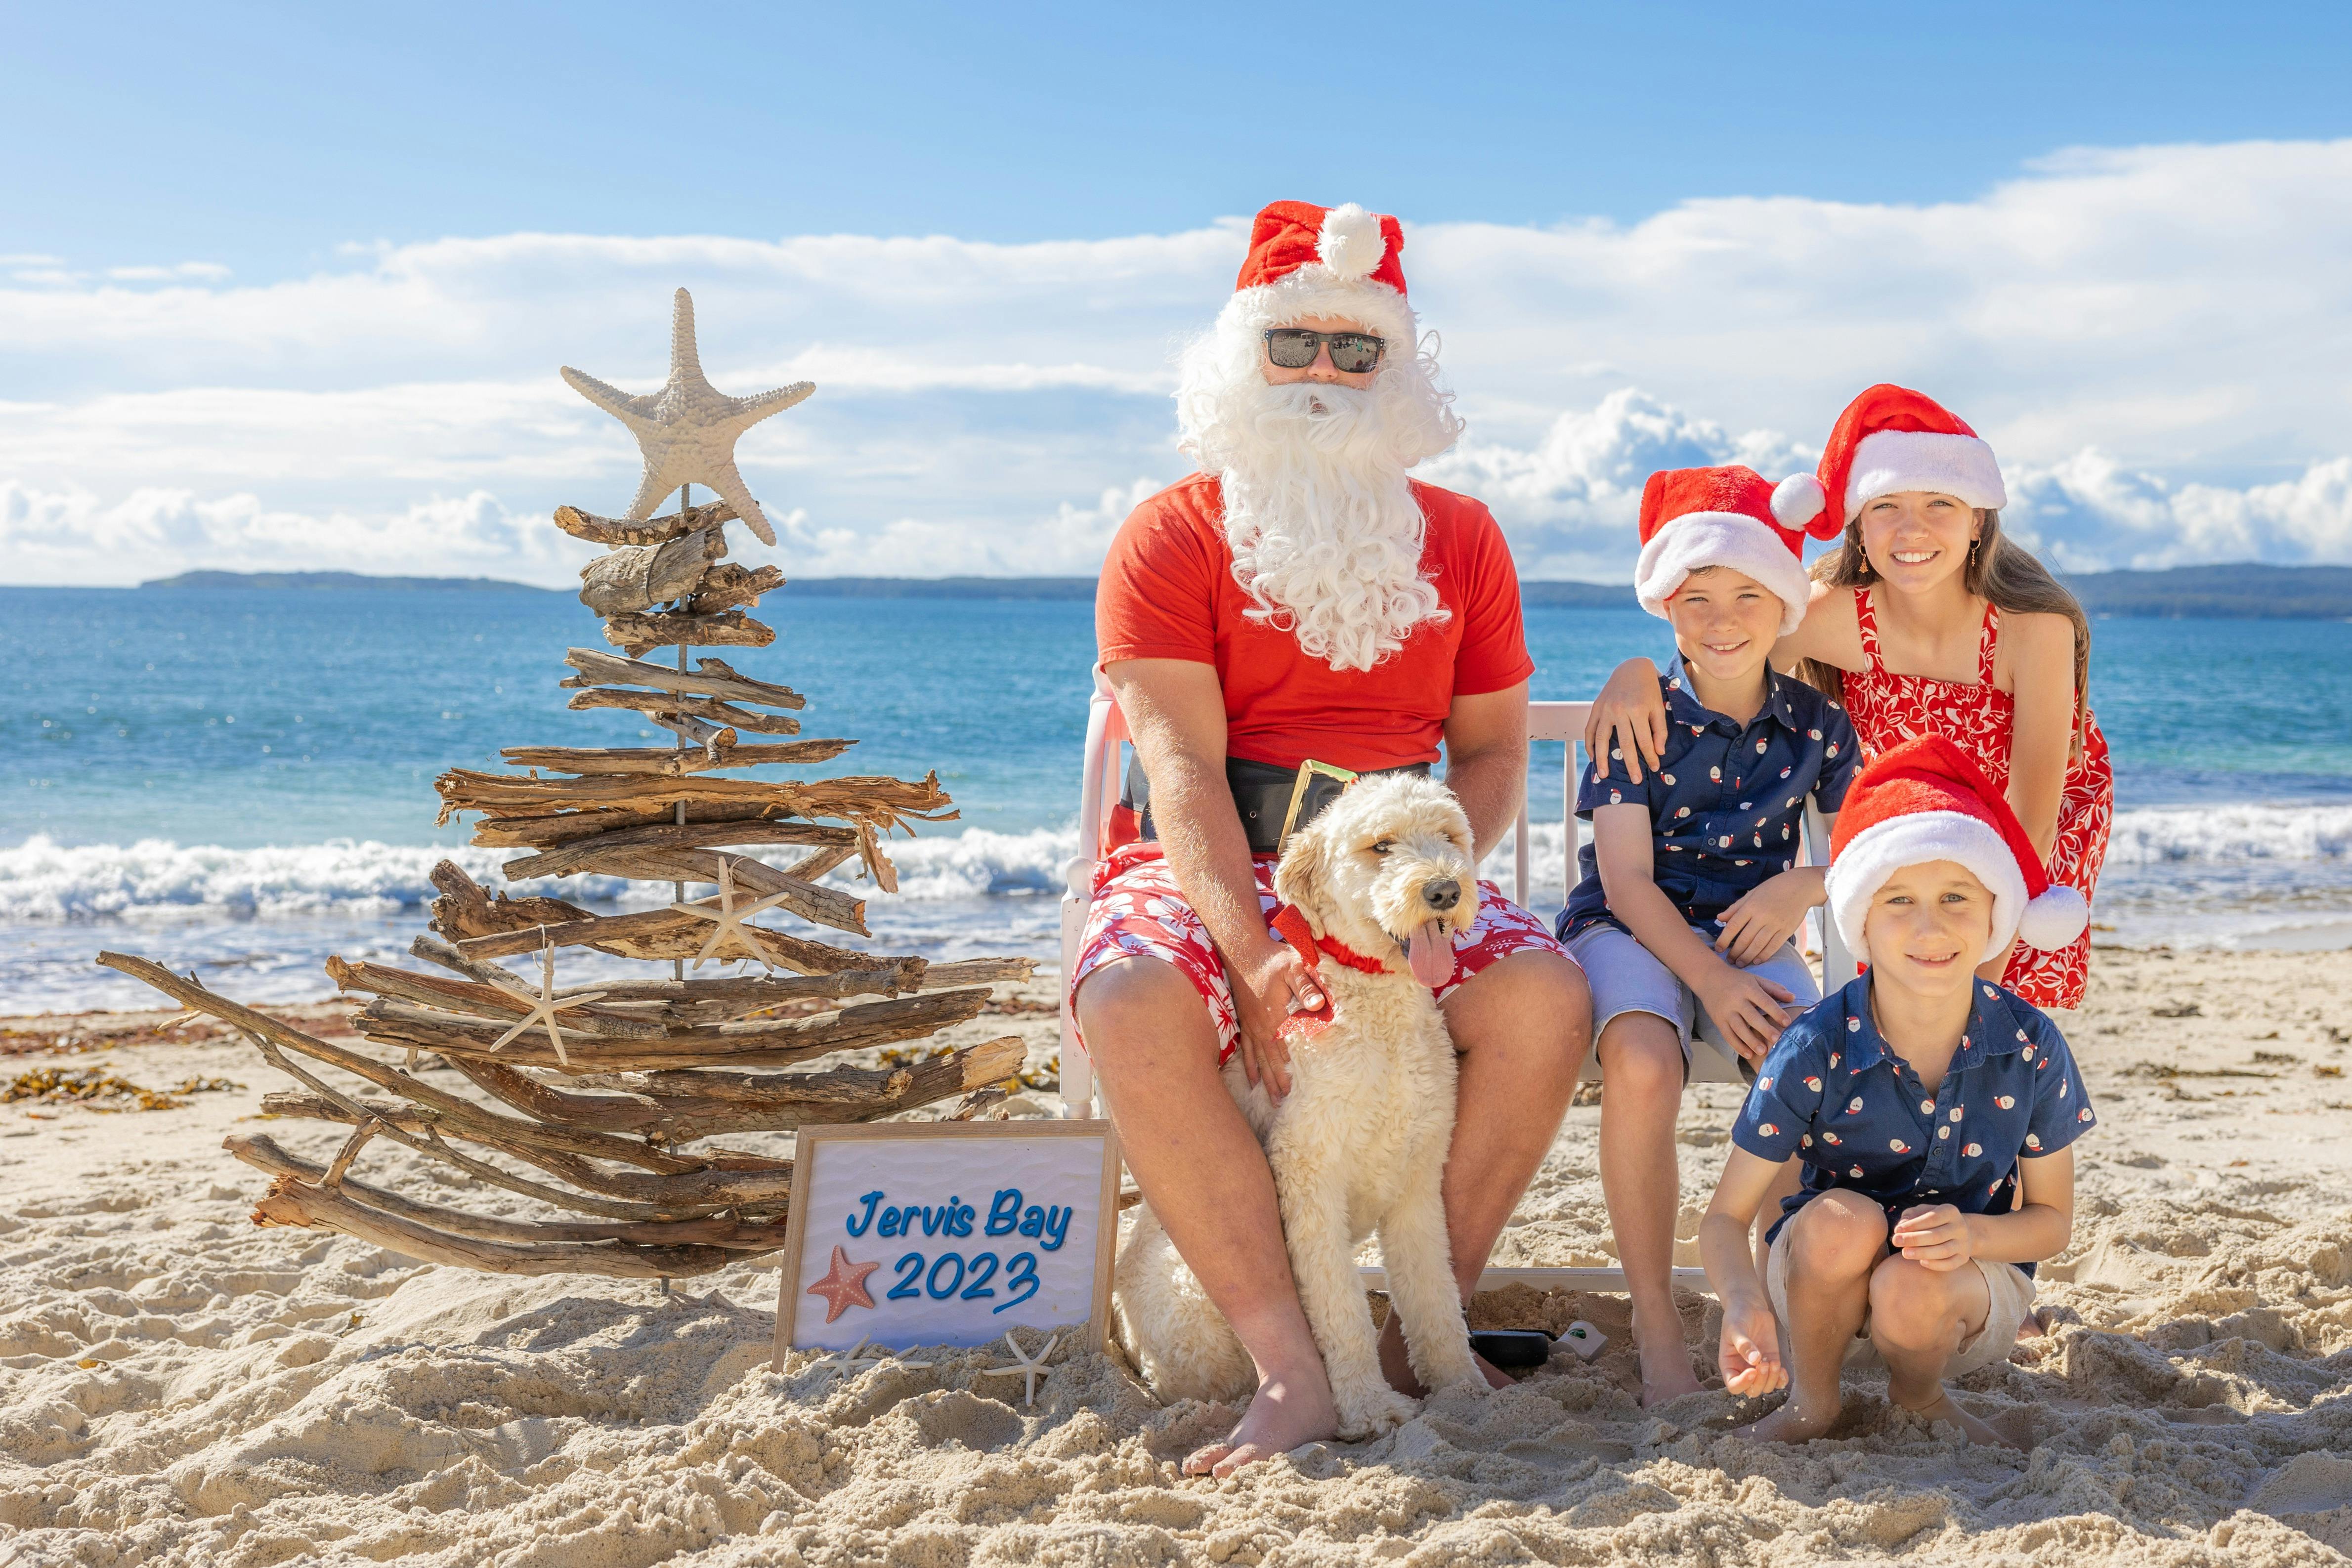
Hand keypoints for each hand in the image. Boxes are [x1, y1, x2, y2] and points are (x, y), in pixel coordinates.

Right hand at [1227, 938, 1324, 1099]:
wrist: (1243, 949)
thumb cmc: (1272, 958)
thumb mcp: (1294, 967)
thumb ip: (1307, 987)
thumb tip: (1320, 1006)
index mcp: (1272, 1017)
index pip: (1282, 1051)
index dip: (1286, 1071)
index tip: (1291, 1091)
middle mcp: (1259, 1026)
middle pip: (1268, 1060)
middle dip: (1274, 1082)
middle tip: (1279, 1102)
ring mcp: (1250, 1024)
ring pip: (1257, 1057)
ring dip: (1263, 1077)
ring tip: (1267, 1097)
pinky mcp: (1244, 1019)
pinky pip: (1245, 1047)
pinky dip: (1248, 1063)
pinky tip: (1250, 1077)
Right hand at [1580, 659, 1666, 785]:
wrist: (1631, 668)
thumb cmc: (1648, 689)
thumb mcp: (1658, 707)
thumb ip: (1659, 729)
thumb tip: (1658, 752)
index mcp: (1638, 709)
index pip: (1644, 740)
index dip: (1650, 756)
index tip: (1654, 768)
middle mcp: (1620, 710)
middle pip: (1624, 743)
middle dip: (1630, 764)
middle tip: (1635, 781)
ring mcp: (1605, 709)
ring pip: (1601, 739)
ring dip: (1602, 759)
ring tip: (1604, 775)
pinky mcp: (1596, 707)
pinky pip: (1590, 729)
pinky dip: (1589, 744)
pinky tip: (1593, 757)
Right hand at [1696, 966, 1799, 1061]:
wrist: (1708, 977)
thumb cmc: (1736, 980)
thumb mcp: (1755, 979)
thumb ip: (1774, 989)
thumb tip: (1793, 997)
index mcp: (1748, 988)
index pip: (1764, 1001)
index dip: (1776, 1012)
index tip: (1787, 1022)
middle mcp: (1736, 1000)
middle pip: (1751, 1016)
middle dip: (1765, 1029)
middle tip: (1777, 1040)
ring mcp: (1726, 1011)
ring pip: (1738, 1028)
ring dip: (1751, 1041)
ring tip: (1763, 1051)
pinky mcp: (1718, 1020)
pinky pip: (1727, 1035)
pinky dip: (1737, 1045)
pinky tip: (1748, 1054)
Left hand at [1714, 870, 1822, 966]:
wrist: (1800, 886)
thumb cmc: (1773, 889)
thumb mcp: (1752, 894)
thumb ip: (1736, 907)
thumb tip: (1719, 918)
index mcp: (1751, 906)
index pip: (1733, 926)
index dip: (1723, 939)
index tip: (1718, 949)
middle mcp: (1762, 916)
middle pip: (1745, 938)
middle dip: (1735, 952)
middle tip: (1729, 960)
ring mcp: (1775, 924)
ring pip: (1758, 945)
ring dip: (1747, 957)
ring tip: (1740, 963)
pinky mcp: (1787, 930)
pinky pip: (1773, 946)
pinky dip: (1764, 955)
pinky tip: (1756, 961)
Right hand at [1717, 1297, 1785, 1396]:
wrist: (1750, 1307)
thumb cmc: (1737, 1316)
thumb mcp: (1735, 1328)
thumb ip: (1743, 1344)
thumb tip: (1754, 1360)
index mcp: (1729, 1365)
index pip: (1733, 1386)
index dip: (1743, 1384)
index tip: (1752, 1370)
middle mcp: (1743, 1370)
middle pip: (1752, 1391)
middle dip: (1760, 1381)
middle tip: (1763, 1364)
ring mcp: (1758, 1368)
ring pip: (1766, 1387)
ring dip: (1772, 1379)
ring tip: (1773, 1361)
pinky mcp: (1771, 1362)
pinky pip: (1778, 1380)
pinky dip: (1782, 1379)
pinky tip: (1782, 1369)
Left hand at [1891, 1205, 1975, 1271]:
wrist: (1959, 1232)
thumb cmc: (1933, 1220)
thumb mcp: (1922, 1211)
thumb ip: (1910, 1216)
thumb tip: (1900, 1227)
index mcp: (1950, 1211)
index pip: (1932, 1218)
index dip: (1914, 1224)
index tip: (1897, 1230)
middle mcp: (1960, 1227)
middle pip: (1937, 1235)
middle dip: (1914, 1239)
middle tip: (1896, 1242)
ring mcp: (1964, 1244)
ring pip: (1944, 1251)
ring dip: (1922, 1253)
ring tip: (1905, 1253)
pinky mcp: (1963, 1258)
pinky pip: (1950, 1264)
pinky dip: (1935, 1265)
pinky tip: (1921, 1262)